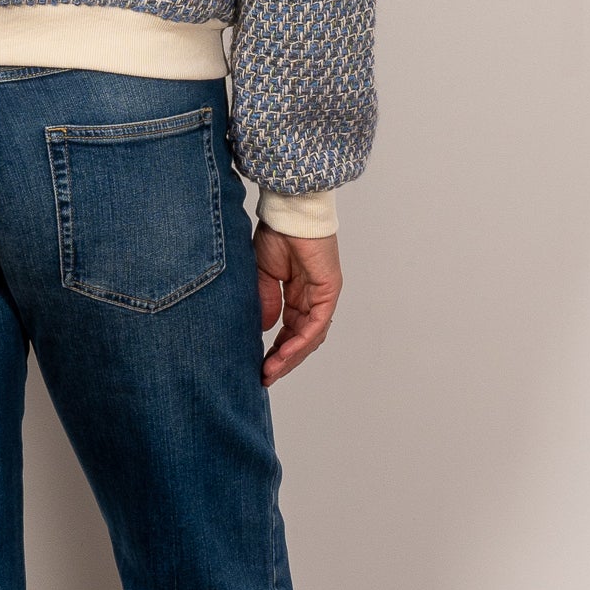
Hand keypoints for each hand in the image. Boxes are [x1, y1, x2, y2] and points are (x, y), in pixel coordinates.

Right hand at [253, 226, 341, 385]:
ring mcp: (323, 296)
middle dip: (284, 360)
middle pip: (303, 340)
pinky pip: (316, 324)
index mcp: (299, 294)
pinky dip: (300, 341)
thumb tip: (266, 330)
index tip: (260, 368)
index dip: (277, 351)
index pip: (291, 331)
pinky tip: (283, 354)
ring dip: (291, 356)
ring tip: (271, 370)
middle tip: (265, 377)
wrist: (289, 212)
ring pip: (311, 337)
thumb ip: (266, 302)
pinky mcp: (328, 291)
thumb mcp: (262, 275)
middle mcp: (314, 298)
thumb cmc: (277, 234)